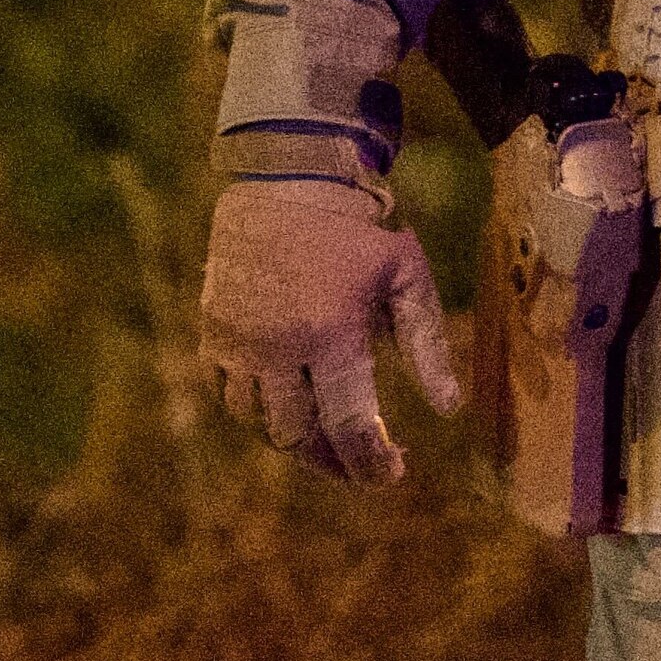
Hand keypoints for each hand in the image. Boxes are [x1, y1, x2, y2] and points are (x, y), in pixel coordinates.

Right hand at [198, 175, 460, 484]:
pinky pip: (227, 394)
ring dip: (292, 438)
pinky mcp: (212, 333)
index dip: (371, 464)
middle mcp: (278, 350)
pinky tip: (285, 404)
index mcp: (332, 337)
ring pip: (257, 423)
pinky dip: (255, 409)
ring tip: (325, 437)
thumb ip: (428, 344)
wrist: (287, 183)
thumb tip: (449, 409)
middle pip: (299, 437)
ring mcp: (238, 344)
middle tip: (360, 463)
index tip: (391, 477)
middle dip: (333, 460)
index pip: (350, 427)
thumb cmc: (360, 230)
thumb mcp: (408, 276)